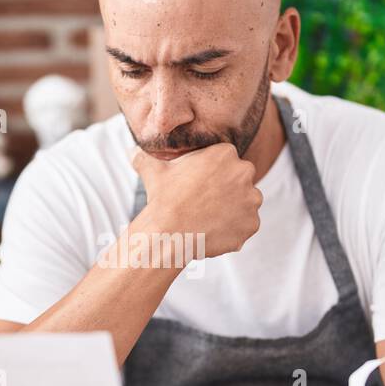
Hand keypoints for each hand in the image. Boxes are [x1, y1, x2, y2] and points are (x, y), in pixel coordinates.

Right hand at [131, 144, 261, 258]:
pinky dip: (235, 230)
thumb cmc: (163, 199)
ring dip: (233, 211)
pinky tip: (214, 232)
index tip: (200, 187)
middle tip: (205, 204)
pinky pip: (246, 226)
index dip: (213, 176)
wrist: (170, 233)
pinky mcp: (252, 224)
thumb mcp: (153, 171)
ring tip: (209, 219)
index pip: (227, 162)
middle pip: (240, 181)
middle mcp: (244, 173)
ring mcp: (251, 200)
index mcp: (225, 153)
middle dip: (228, 191)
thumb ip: (146, 158)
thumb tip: (132, 151)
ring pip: (246, 204)